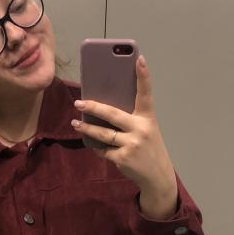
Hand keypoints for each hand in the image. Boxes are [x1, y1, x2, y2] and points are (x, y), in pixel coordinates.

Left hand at [71, 54, 177, 215]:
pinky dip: (98, 147)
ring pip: (103, 133)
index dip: (143, 76)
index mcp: (147, 118)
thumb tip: (102, 109)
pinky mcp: (122, 158)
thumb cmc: (148, 148)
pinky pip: (103, 150)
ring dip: (86, 128)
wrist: (157, 175)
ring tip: (76, 123)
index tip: (139, 59)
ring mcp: (131, 144)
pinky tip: (94, 144)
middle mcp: (141, 129)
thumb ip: (130, 119)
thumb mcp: (146, 130)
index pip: (145, 93)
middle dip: (93, 107)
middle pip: (112, 114)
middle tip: (79, 102)